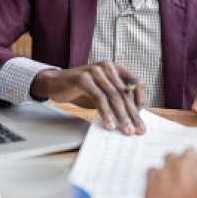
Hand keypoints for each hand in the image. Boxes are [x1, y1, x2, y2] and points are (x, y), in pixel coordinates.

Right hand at [30, 60, 145, 134]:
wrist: (55, 82)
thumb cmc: (81, 88)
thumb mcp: (102, 91)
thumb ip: (115, 99)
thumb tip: (132, 117)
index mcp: (116, 69)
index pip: (137, 82)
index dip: (141, 98)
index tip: (141, 114)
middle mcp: (108, 68)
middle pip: (125, 93)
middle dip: (133, 113)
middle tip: (138, 129)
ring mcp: (96, 72)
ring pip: (114, 96)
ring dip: (122, 116)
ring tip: (126, 129)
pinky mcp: (84, 79)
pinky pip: (99, 98)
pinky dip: (106, 113)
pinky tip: (109, 124)